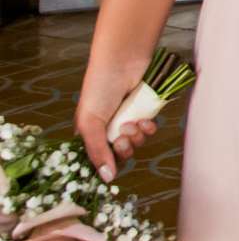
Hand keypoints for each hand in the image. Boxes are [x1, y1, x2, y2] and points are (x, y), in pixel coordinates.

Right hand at [75, 49, 154, 181]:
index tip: (111, 161)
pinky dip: (148, 128)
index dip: (106, 163)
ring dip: (137, 137)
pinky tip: (146, 120)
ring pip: (136, 144)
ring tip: (134, 123)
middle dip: (124, 148)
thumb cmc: (100, 89)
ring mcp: (126, 121)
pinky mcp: (143, 113)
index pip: (98, 158)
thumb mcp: (91, 123)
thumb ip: (97, 151)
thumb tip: (107, 178)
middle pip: (120, 154)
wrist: (124, 62)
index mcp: (89, 132)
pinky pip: (148, 131)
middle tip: (123, 137)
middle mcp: (107, 129)